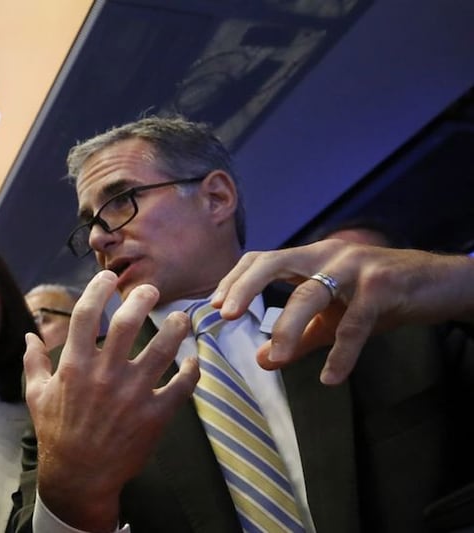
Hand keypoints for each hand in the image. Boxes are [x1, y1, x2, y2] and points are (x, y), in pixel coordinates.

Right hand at [23, 270, 199, 531]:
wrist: (79, 476)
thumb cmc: (56, 434)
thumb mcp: (37, 395)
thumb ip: (34, 362)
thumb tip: (29, 335)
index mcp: (75, 365)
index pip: (86, 314)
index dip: (98, 289)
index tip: (109, 277)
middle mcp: (105, 374)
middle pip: (127, 323)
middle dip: (142, 298)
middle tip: (151, 290)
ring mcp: (132, 394)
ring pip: (162, 350)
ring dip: (175, 329)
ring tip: (181, 318)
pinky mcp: (155, 415)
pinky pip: (181, 386)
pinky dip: (192, 370)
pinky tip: (194, 361)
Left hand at [212, 239, 473, 384]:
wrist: (440, 283)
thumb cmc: (381, 296)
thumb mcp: (335, 316)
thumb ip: (300, 335)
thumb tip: (263, 360)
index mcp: (310, 257)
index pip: (262, 259)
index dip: (235, 279)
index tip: (214, 306)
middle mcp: (327, 255)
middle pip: (274, 262)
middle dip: (245, 287)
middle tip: (225, 316)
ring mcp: (355, 268)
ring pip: (310, 293)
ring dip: (289, 326)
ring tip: (278, 356)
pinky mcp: (383, 287)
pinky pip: (355, 323)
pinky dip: (342, 352)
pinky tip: (332, 377)